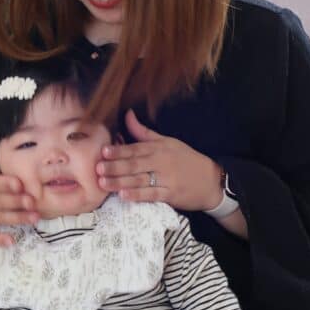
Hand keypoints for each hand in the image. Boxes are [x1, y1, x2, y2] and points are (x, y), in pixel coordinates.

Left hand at [96, 109, 222, 210]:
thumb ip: (144, 132)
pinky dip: (138, 195)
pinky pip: (152, 194)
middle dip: (115, 166)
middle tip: (97, 169)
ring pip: (140, 180)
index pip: (136, 148)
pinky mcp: (171, 195)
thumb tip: (127, 114)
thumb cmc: (186, 160)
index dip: (118, 150)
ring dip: (120, 182)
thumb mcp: (167, 142)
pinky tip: (124, 195)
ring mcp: (167, 179)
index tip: (103, 151)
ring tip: (103, 183)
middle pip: (135, 164)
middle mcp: (162, 161)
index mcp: (160, 147)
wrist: (211, 180)